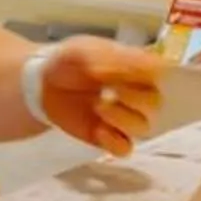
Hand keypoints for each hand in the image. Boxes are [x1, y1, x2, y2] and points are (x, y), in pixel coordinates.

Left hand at [34, 37, 165, 155]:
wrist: (41, 83)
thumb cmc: (68, 62)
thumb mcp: (88, 52)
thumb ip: (119, 60)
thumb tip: (153, 64)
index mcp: (136, 69)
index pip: (160, 74)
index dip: (148, 74)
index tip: (128, 71)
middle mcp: (135, 94)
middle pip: (154, 103)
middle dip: (135, 98)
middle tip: (111, 90)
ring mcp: (122, 117)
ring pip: (144, 127)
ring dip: (124, 118)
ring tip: (99, 106)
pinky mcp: (108, 137)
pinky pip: (125, 148)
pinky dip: (115, 141)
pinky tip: (99, 130)